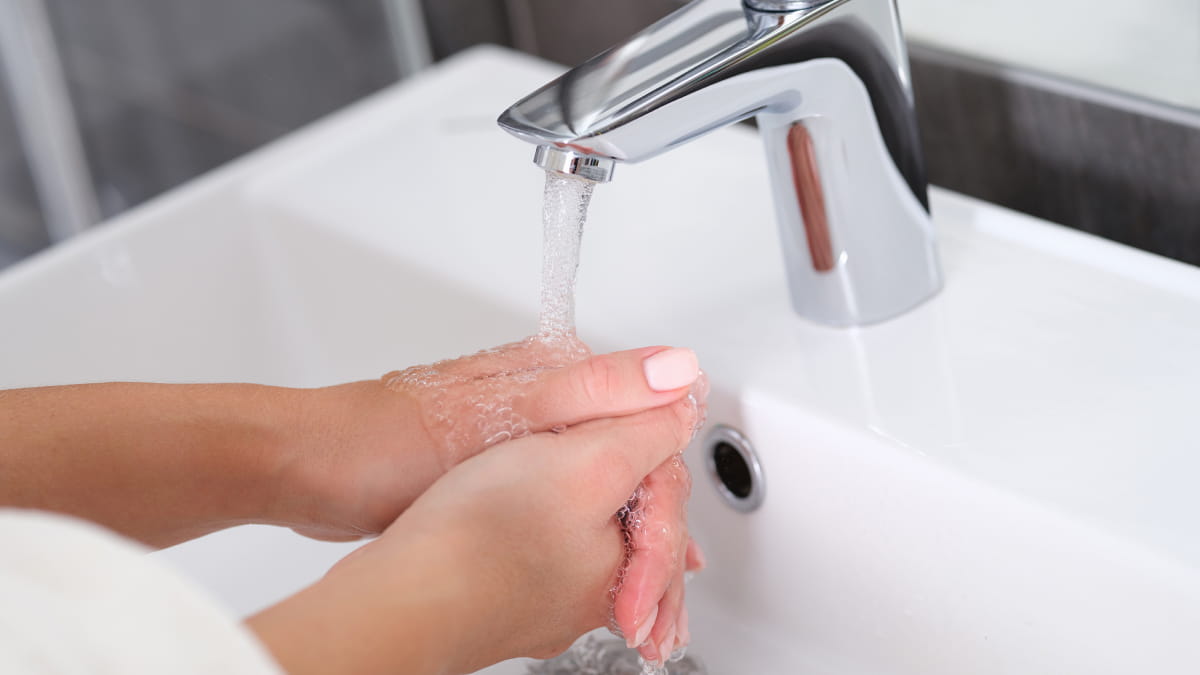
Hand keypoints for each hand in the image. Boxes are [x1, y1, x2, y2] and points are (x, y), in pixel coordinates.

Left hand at [248, 387, 705, 674]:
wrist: (315, 470)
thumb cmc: (391, 437)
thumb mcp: (506, 412)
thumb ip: (597, 390)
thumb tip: (678, 366)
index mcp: (560, 372)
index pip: (649, 422)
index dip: (665, 489)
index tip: (669, 548)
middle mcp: (549, 399)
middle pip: (631, 454)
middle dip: (652, 521)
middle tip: (660, 583)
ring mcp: (524, 436)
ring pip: (600, 481)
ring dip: (624, 532)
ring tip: (641, 586)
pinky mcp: (500, 471)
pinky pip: (564, 502)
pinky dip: (584, 536)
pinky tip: (592, 567)